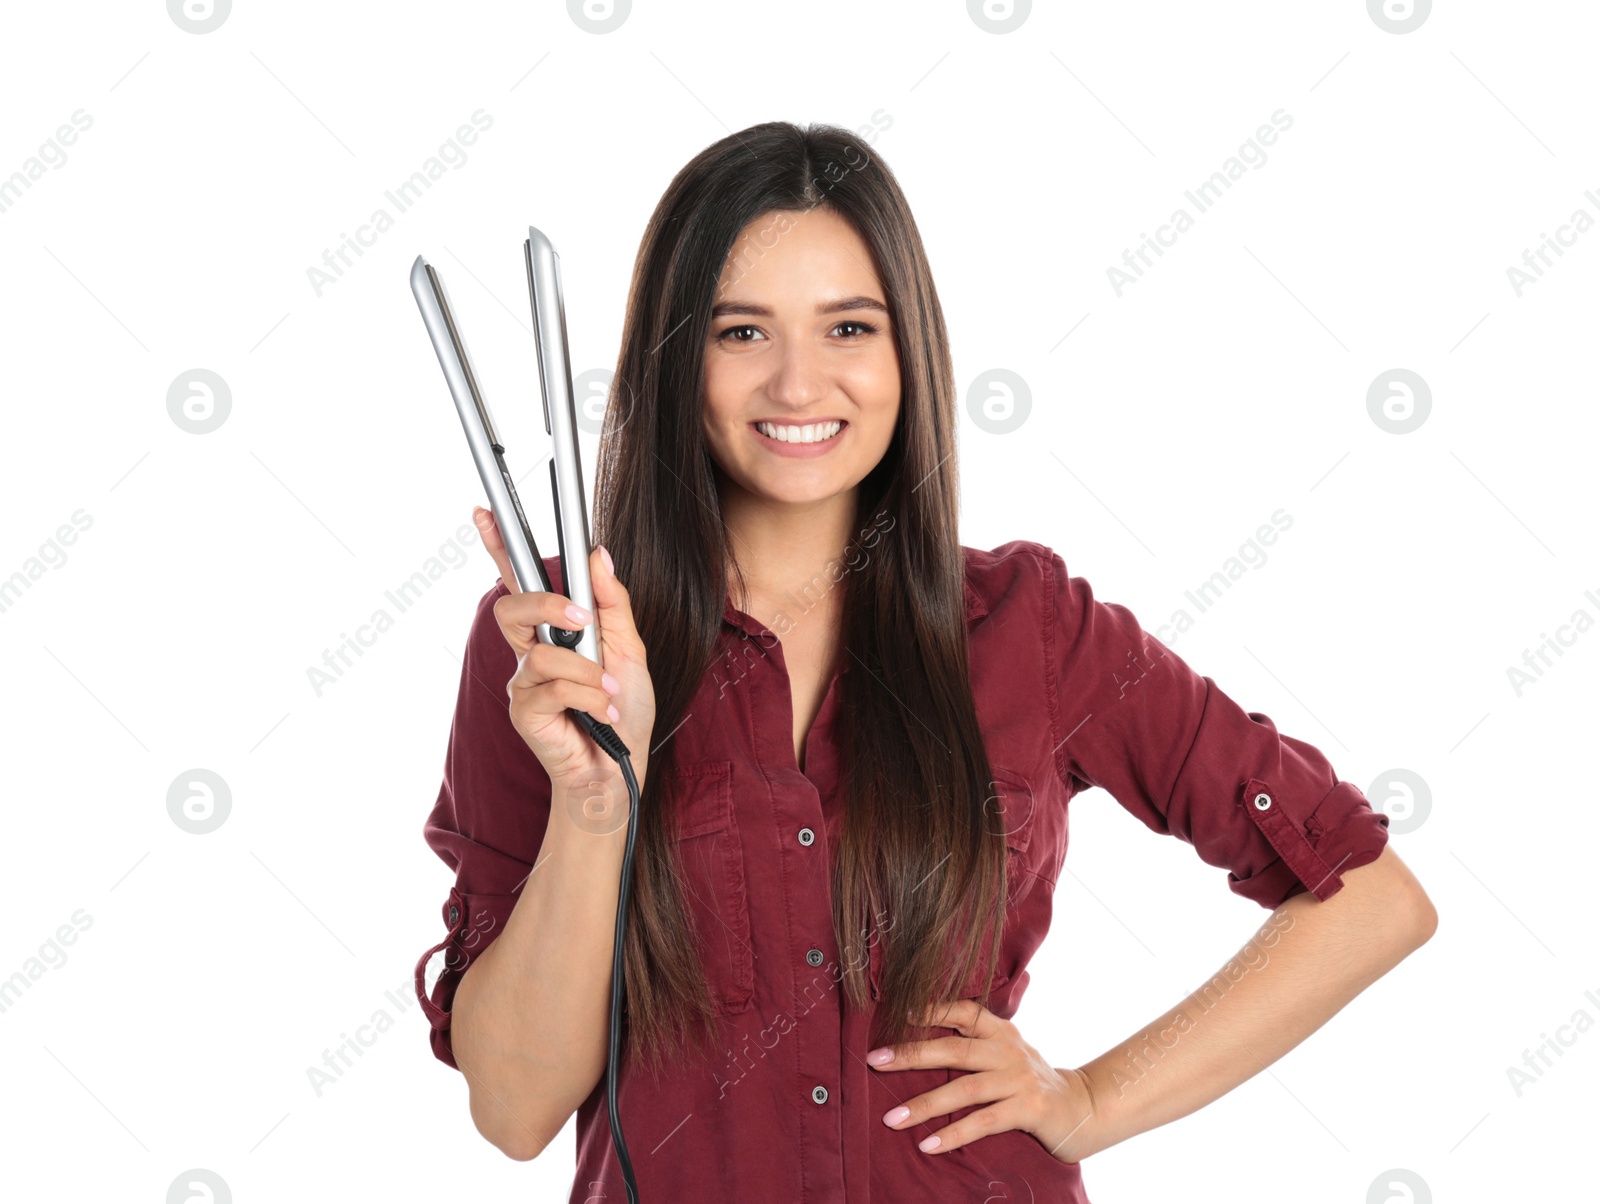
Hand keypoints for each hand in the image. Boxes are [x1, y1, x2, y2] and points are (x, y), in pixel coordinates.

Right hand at [474, 506, 656, 813]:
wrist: (622, 770)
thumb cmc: (623, 710)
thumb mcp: (630, 649)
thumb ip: (613, 602)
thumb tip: (598, 554)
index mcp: (554, 631)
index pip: (520, 582)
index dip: (498, 546)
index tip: (485, 511)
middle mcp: (530, 653)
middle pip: (511, 607)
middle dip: (545, 604)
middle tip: (579, 617)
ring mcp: (524, 683)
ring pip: (541, 653)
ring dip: (588, 671)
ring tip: (610, 691)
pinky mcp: (524, 713)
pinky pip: (551, 687)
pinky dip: (588, 695)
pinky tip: (603, 711)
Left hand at [867, 998, 1098, 1163]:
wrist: (1082, 1108)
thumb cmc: (1030, 1081)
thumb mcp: (1006, 1054)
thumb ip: (975, 1045)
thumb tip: (918, 1046)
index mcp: (1001, 1031)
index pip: (964, 1010)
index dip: (933, 1008)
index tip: (900, 1012)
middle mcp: (1009, 1049)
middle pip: (954, 1048)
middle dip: (911, 1055)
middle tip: (876, 1061)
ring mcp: (1020, 1078)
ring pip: (964, 1089)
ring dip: (925, 1105)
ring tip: (893, 1118)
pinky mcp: (1029, 1109)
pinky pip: (984, 1122)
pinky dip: (954, 1134)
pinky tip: (928, 1144)